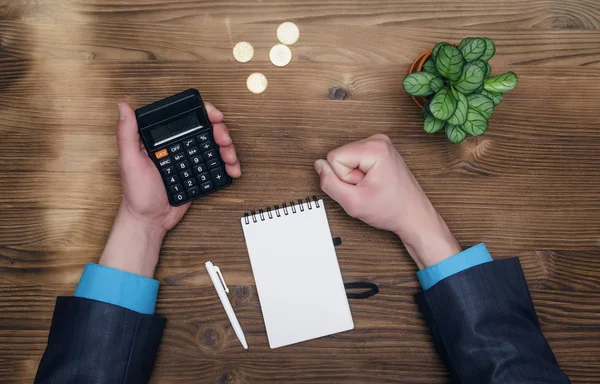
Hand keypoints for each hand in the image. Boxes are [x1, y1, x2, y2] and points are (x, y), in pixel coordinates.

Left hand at [99, 102, 241, 276]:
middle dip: (221, 132)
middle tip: (224, 141)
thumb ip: (126, 134)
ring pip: (215, 146)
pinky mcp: (199, 174)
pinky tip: (232, 169)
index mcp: (162, 139)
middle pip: (206, 129)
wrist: (151, 221)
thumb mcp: (129, 161)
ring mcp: (190, 160)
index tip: (214, 116)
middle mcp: (177, 146)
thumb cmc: (136, 193)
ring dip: (228, 148)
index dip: (203, 112)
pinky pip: (217, 165)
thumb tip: (124, 107)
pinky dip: (228, 165)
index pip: (185, 117)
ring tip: (230, 158)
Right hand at [314, 134, 459, 268]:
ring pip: (346, 158)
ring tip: (371, 186)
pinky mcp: (379, 150)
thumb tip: (318, 165)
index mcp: (375, 148)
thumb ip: (329, 183)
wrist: (412, 215)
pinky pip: (354, 160)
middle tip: (367, 188)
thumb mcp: (353, 203)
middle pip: (340, 156)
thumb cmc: (391, 209)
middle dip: (348, 177)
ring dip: (354, 176)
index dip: (343, 178)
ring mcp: (380, 144)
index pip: (334, 157)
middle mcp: (378, 140)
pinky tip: (374, 182)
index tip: (362, 187)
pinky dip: (360, 174)